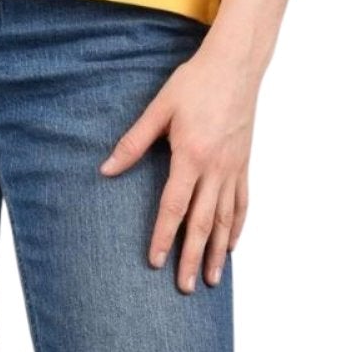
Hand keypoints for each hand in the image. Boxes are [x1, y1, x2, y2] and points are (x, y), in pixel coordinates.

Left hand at [97, 46, 258, 292]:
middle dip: (191, 257)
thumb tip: (106, 168)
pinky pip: (242, 203)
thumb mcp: (159, 107)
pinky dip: (237, 228)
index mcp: (191, 156)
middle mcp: (215, 168)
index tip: (156, 262)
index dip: (164, 236)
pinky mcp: (244, 163)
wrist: (234, 65)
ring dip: (217, 252)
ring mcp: (233, 168)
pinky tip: (231, 245)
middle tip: (183, 286)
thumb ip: (134, 141)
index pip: (174, 206)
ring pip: (225, 220)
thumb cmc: (195, 83)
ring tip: (209, 279)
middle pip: (202, 223)